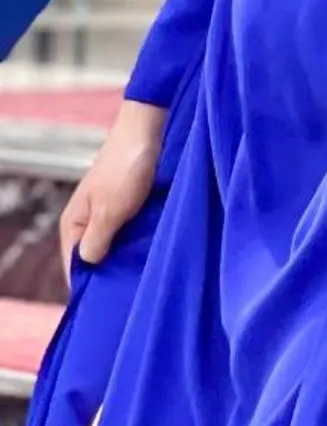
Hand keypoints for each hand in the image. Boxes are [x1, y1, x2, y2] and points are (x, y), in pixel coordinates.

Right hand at [59, 100, 164, 277]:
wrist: (148, 126)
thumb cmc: (126, 168)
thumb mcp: (110, 210)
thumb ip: (96, 240)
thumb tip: (88, 266)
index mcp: (73, 223)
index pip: (75, 266)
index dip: (91, 282)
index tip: (111, 298)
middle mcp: (87, 218)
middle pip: (96, 255)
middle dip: (112, 268)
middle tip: (133, 286)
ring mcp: (108, 208)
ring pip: (115, 241)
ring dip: (128, 252)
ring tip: (146, 268)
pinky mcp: (128, 200)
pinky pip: (131, 227)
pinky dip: (140, 236)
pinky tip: (154, 244)